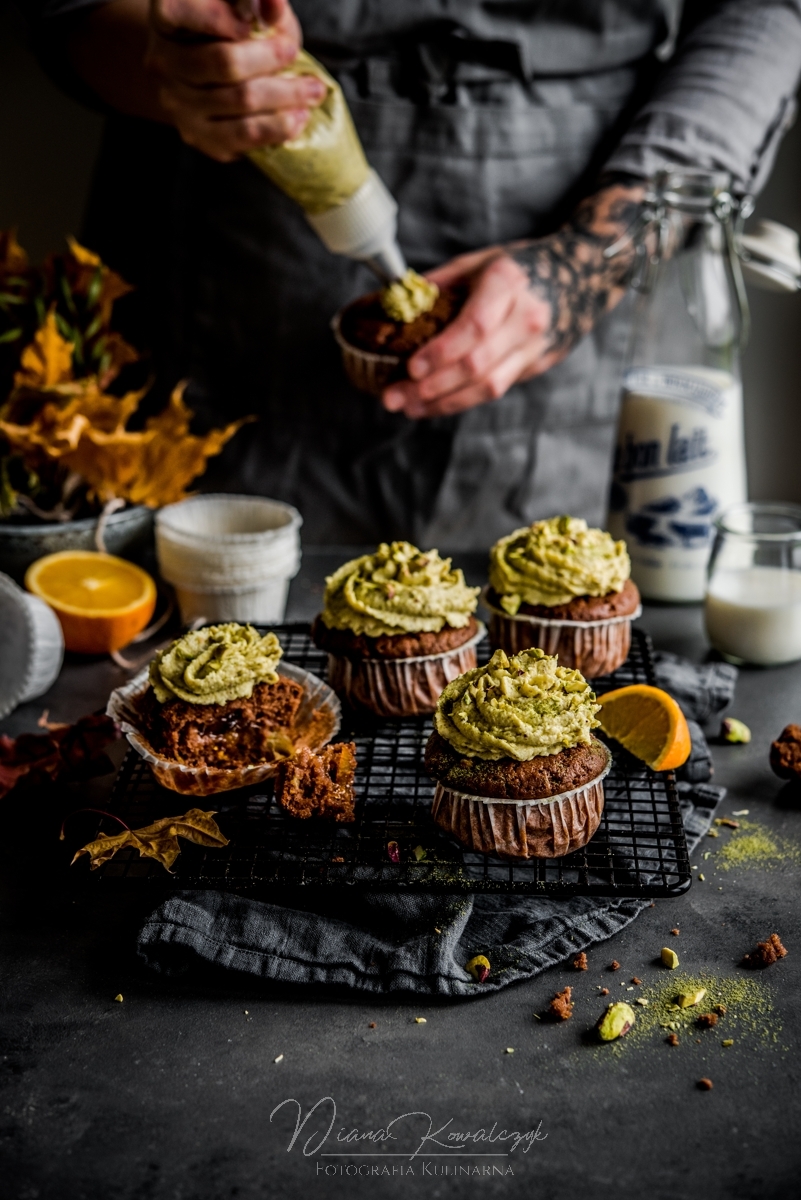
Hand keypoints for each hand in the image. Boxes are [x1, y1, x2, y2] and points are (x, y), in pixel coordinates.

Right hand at [145, 0, 324, 160]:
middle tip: (294, 54)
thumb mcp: (246, 8)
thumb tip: (275, 4)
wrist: (205, 78)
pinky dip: (278, 127)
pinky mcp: (198, 136)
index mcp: (168, 16)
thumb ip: (260, 5)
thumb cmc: (231, 32)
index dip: (219, 18)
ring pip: (240, 101)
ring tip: (312, 91)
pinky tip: (297, 118)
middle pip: (223, 62)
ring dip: (285, 96)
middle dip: (268, 57)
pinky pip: (244, 135)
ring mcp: (177, 103)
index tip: (251, 23)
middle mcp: (164, 61)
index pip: (181, 12)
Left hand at [381, 182, 644, 420]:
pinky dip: (462, 400)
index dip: (442, 351)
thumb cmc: (524, 267)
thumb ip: (441, 281)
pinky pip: (496, 389)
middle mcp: (525, 318)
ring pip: (488, 386)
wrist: (583, 277)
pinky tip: (434, 403)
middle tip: (395, 397)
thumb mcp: (483, 260)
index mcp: (508, 284)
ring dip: (444, 402)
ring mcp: (535, 346)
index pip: (474, 326)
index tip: (411, 367)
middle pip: (477, 364)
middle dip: (432, 386)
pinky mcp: (537, 366)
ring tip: (408, 407)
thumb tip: (397, 301)